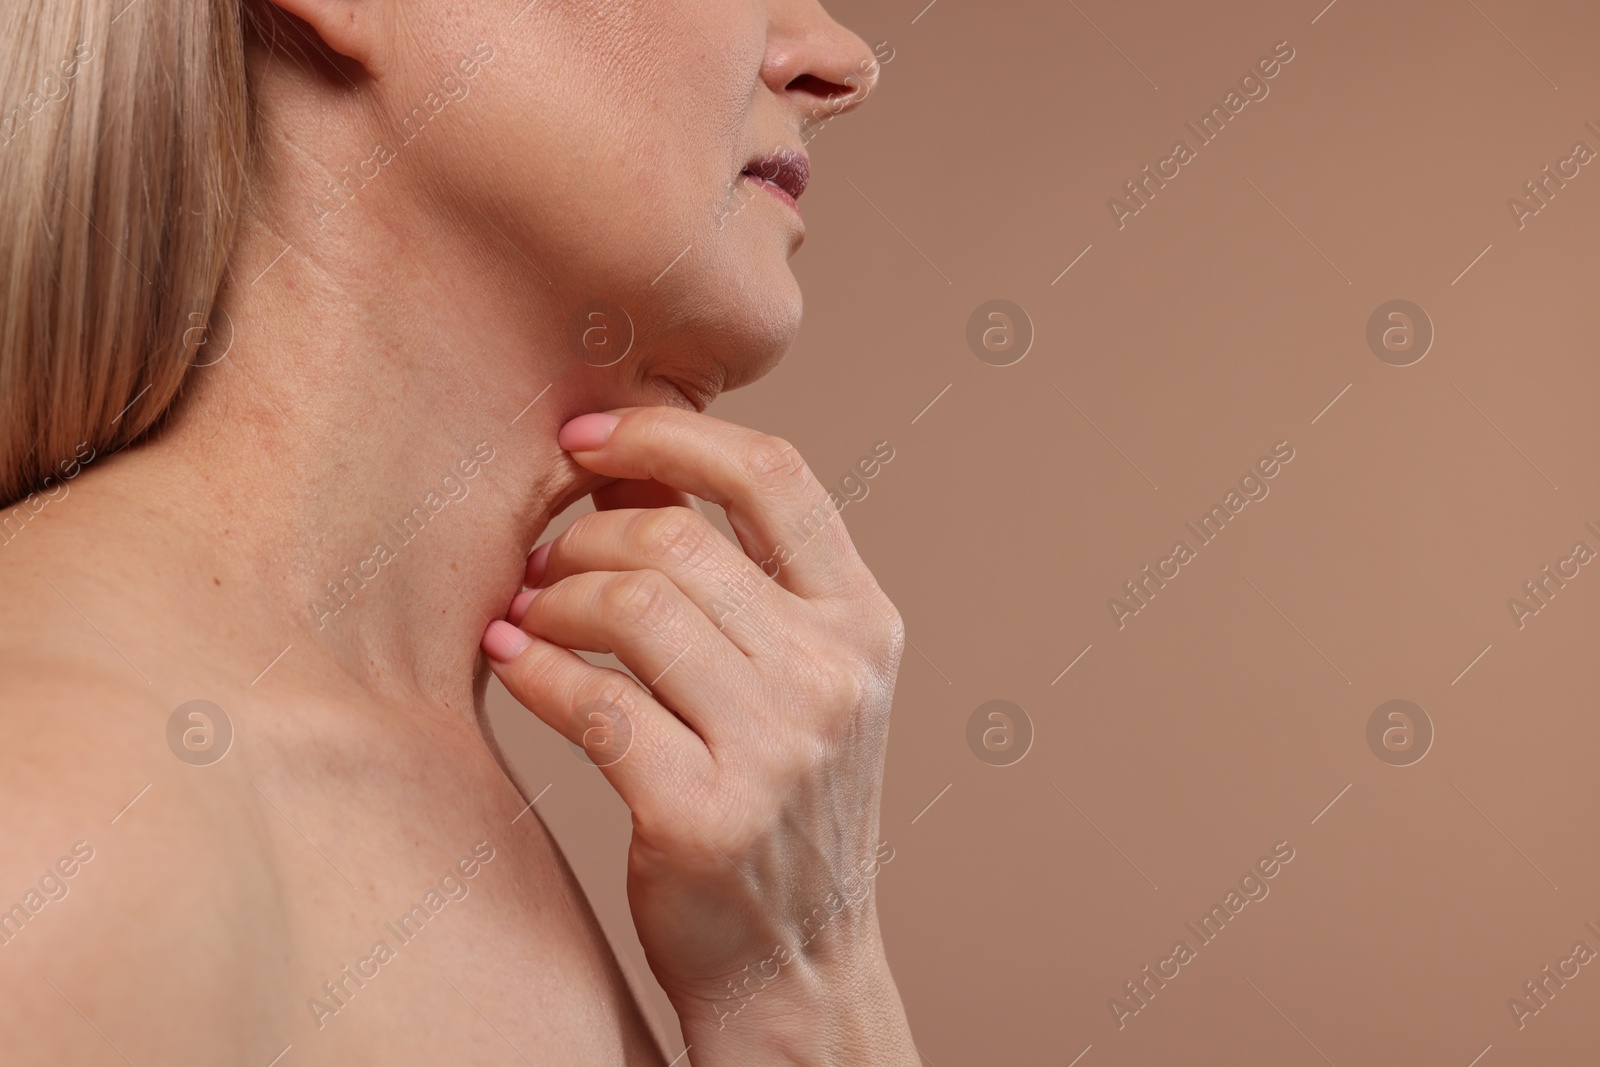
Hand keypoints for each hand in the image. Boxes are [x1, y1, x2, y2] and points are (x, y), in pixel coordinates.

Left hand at [480, 406, 908, 1052]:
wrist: (796, 960)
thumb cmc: (781, 804)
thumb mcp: (801, 681)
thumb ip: (741, 583)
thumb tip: (627, 469)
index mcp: (864, 623)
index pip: (776, 476)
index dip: (669, 435)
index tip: (586, 439)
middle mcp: (835, 675)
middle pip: (679, 539)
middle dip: (583, 536)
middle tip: (541, 561)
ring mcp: (779, 749)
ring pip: (633, 609)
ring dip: (554, 601)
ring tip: (528, 615)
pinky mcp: (706, 816)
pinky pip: (593, 703)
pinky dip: (534, 672)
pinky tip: (512, 665)